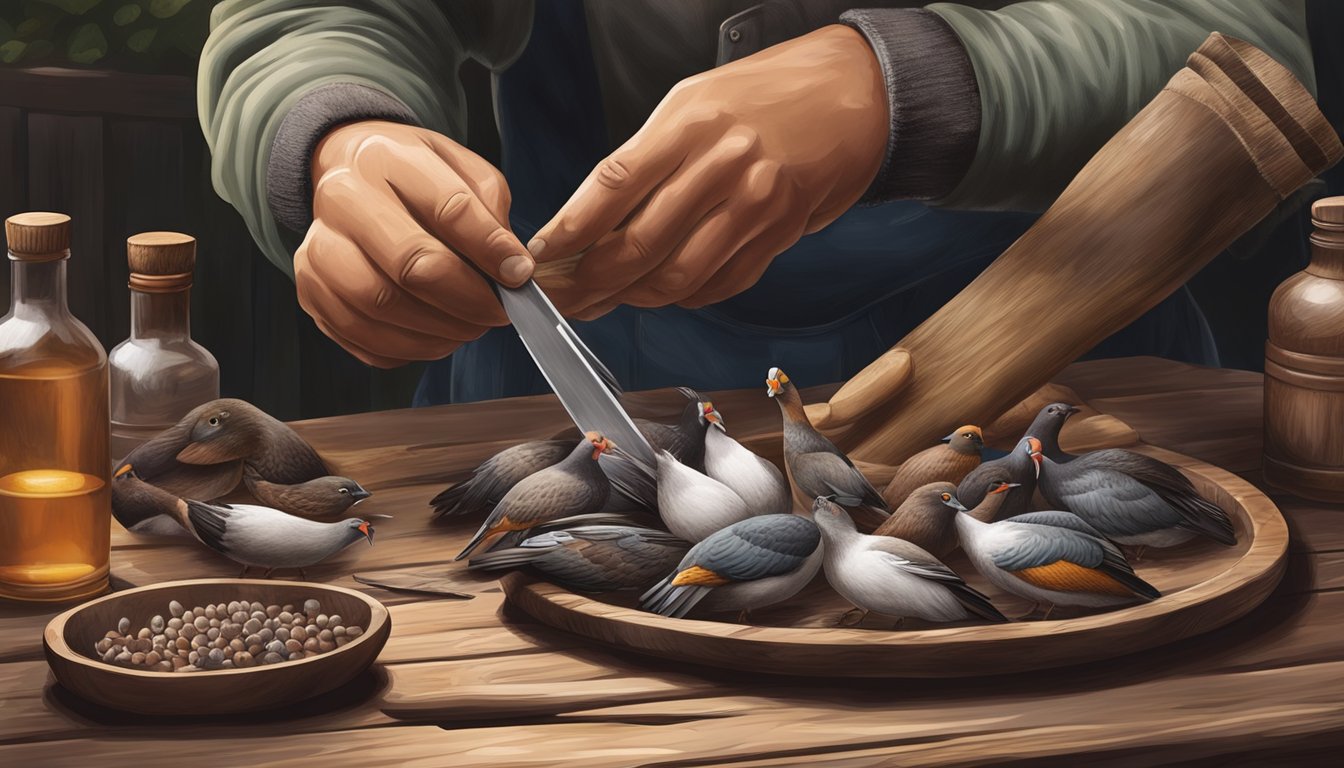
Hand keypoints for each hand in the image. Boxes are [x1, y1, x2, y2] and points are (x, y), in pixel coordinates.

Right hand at [295, 121, 532, 366]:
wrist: (349, 176)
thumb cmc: (415, 179)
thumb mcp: (461, 169)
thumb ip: (490, 211)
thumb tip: (510, 267)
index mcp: (387, 158)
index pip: (448, 208)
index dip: (492, 250)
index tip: (520, 274)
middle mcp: (342, 199)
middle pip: (410, 265)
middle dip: (467, 299)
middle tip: (498, 311)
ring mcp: (318, 248)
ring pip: (381, 306)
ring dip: (439, 330)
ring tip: (469, 327)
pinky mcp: (310, 291)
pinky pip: (361, 337)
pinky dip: (407, 348)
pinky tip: (434, 337)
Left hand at [530, 25, 887, 318]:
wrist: (854, 94)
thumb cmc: (767, 94)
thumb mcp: (695, 100)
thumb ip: (647, 155)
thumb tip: (593, 216)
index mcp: (690, 122)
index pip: (612, 185)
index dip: (570, 229)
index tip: (541, 253)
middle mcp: (723, 165)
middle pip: (639, 243)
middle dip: (591, 281)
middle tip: (564, 296)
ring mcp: (756, 204)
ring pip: (678, 274)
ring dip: (635, 296)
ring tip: (608, 299)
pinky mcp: (781, 233)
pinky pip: (722, 282)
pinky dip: (686, 295)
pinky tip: (665, 292)